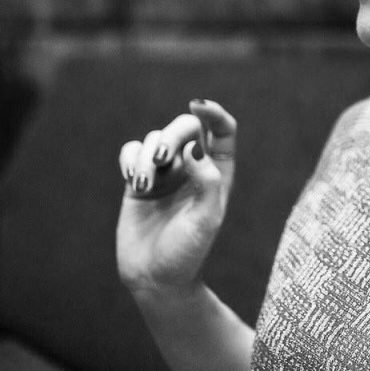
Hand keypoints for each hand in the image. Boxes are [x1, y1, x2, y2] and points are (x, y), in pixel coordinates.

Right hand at [116, 99, 236, 296]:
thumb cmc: (188, 251)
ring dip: (147, 157)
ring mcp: (165, 172)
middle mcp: (193, 166)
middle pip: (185, 128)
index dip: (214, 113)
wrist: (156, 278)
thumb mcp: (206, 218)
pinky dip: (131, 159)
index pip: (222, 130)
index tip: (198, 105)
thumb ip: (207, 181)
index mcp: (218, 172)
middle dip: (171, 136)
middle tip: (162, 159)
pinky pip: (132, 152)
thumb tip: (195, 147)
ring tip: (143, 186)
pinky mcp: (138, 181)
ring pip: (155, 139)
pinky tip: (133, 180)